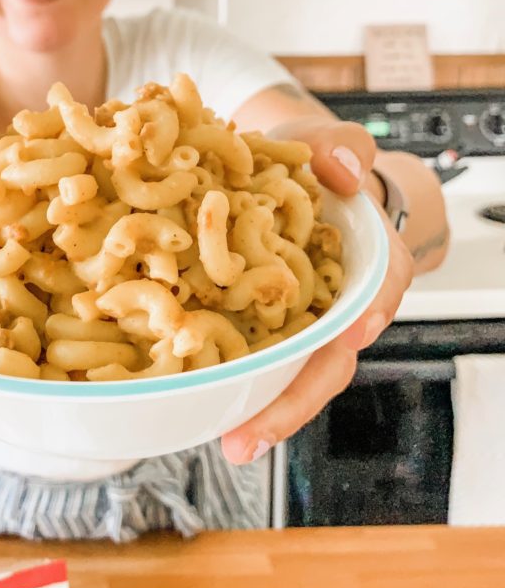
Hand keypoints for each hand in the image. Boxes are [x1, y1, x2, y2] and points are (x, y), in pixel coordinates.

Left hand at [220, 117, 412, 463]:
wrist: (298, 183)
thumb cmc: (322, 169)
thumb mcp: (334, 146)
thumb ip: (344, 149)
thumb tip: (342, 171)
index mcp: (369, 260)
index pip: (381, 288)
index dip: (369, 314)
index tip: (349, 337)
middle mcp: (341, 304)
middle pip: (331, 357)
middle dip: (296, 398)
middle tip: (254, 433)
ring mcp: (303, 322)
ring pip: (294, 373)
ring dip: (265, 409)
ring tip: (231, 441)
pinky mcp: (267, 328)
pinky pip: (259, 361)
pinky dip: (237, 386)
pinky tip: (206, 411)